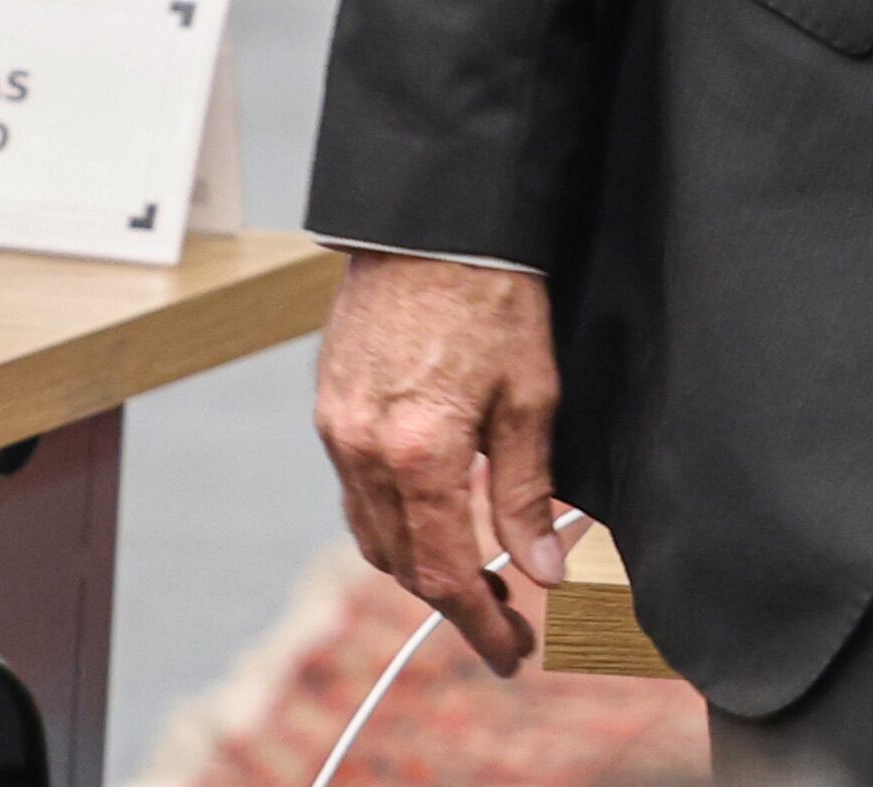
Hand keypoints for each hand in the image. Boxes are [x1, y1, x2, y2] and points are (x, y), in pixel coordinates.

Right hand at [313, 253, 565, 674]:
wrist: (432, 222)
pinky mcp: (329, 409)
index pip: (443, 571)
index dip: (480, 622)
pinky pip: (355, 491)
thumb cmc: (494, 294)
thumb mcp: (533, 394)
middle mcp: (365, 450)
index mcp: (421, 451)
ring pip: (370, 532)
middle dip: (451, 602)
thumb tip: (542, 567)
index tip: (515, 650)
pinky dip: (392, 519)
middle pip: (400, 562)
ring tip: (477, 576)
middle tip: (505, 620)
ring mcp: (338, 431)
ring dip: (418, 564)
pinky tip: (433, 515)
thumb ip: (528, 490)